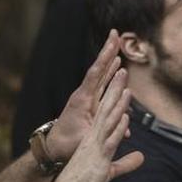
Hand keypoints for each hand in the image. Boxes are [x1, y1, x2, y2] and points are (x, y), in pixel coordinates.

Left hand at [45, 30, 121, 161]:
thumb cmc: (68, 145)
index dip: (105, 58)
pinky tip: (117, 70)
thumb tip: (127, 132)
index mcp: (82, 99)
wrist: (54, 147)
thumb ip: (105, 133)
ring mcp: (87, 99)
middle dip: (107, 52)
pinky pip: (103, 87)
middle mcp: (84, 95)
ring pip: (101, 77)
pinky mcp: (90, 105)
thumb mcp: (86, 140)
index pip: (95, 74)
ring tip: (117, 48)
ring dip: (109, 62)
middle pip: (98, 69)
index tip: (112, 42)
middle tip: (114, 34)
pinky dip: (110, 76)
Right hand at [51, 67, 143, 181]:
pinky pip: (108, 135)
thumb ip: (126, 163)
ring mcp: (93, 144)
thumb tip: (141, 157)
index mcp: (94, 139)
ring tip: (124, 78)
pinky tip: (125, 113)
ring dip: (117, 97)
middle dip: (114, 88)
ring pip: (108, 115)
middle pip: (106, 107)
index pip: (107, 114)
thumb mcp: (108, 171)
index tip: (123, 82)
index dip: (115, 98)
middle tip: (122, 70)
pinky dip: (117, 123)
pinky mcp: (96, 154)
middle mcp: (93, 137)